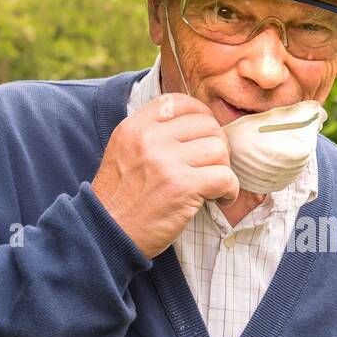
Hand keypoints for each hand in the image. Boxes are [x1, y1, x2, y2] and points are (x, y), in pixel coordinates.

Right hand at [92, 92, 238, 258]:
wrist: (107, 234)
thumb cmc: (121, 199)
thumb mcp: (124, 152)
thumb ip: (151, 134)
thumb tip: (195, 123)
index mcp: (134, 127)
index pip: (180, 102)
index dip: (201, 116)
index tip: (204, 137)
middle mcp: (150, 139)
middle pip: (207, 125)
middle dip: (217, 146)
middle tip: (211, 168)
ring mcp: (166, 162)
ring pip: (219, 149)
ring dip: (223, 169)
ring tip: (213, 186)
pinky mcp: (182, 187)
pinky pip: (225, 177)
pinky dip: (229, 190)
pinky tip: (219, 199)